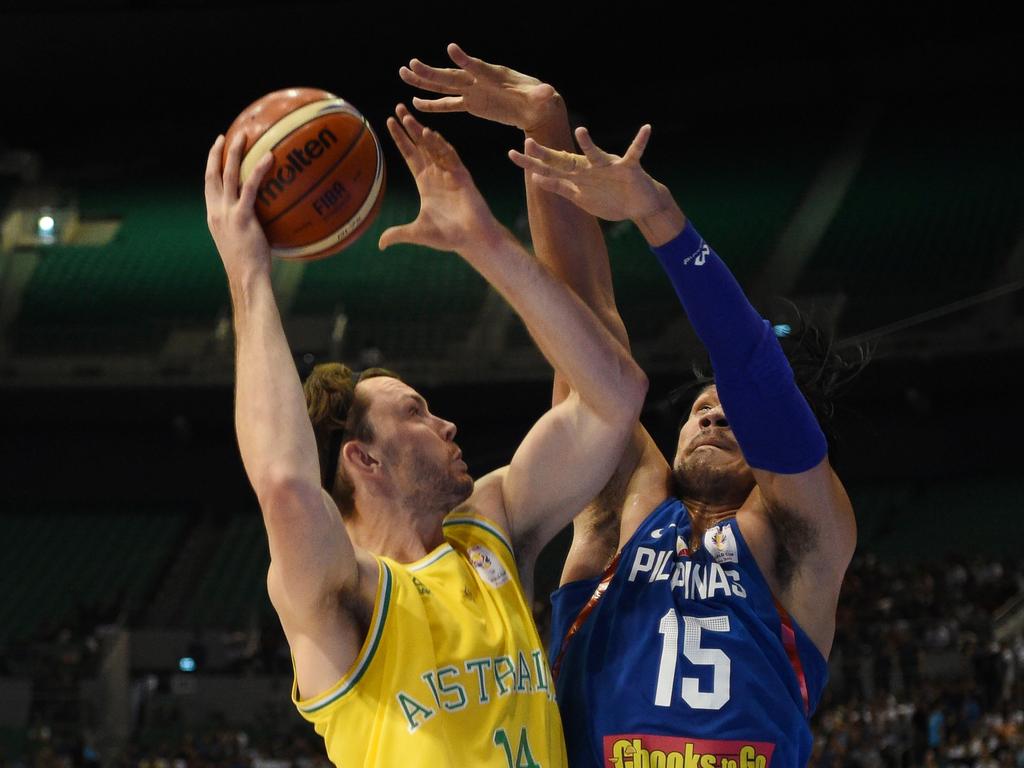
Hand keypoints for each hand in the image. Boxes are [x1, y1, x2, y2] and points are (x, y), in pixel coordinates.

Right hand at [204, 133, 273, 282]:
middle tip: (226, 135)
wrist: (246, 279)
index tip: (216, 151)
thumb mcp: (244, 243)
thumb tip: (269, 220)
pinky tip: (270, 157)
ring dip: (235, 152)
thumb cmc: (250, 267)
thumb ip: (249, 227)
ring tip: (245, 134)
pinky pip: (250, 187)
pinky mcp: (242, 217)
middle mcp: (216, 212)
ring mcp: (227, 213)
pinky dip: (259, 170)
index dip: (211, 166)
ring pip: (228, 174)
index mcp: (214, 217)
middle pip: (212, 174)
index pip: (209, 186)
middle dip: (217, 152)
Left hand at [379, 104, 501, 253]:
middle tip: (397, 108)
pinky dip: (439, 145)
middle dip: (408, 127)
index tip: (389, 122)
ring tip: (407, 117)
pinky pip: (449, 157)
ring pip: (433, 147)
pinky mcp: (462, 176)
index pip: (409, 155)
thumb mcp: (416, 233)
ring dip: (420, 132)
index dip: (400, 139)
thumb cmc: (448, 237)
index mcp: (425, 183)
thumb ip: (398, 234)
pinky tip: (428, 135)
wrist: (472, 240)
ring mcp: (449, 173)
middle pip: (419, 145)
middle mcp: (436, 174)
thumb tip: (380, 244)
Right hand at [399, 43, 562, 132]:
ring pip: (444, 87)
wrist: (535, 106)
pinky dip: (433, 105)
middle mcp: (479, 80)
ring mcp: (473, 91)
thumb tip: (549, 93)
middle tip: (411, 64)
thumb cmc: (539, 99)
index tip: (451, 49)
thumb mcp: (541, 97)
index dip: (465, 60)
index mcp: (494, 76)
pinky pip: (449, 104)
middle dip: (432, 72)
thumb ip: (541, 94)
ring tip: (404, 74)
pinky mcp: (472, 104)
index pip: (477, 67)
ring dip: (424, 82)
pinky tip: (416, 104)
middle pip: (452, 76)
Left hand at [509, 125, 673, 222]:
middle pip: (565, 160)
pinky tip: (646, 128)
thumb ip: (559, 187)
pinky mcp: (629, 168)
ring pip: (596, 154)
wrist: (639, 206)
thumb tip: (535, 177)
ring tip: (581, 131)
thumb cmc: (609, 200)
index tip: (511, 154)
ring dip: (589, 144)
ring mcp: (609, 166)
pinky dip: (640, 141)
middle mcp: (590, 167)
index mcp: (577, 175)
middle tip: (527, 142)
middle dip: (547, 154)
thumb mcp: (580, 197)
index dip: (531, 162)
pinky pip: (634, 152)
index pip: (549, 167)